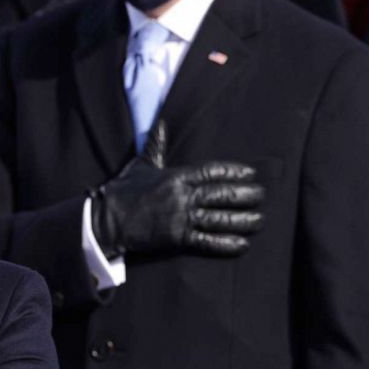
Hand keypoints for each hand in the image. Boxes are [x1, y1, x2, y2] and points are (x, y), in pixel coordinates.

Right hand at [90, 147, 263, 257]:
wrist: (106, 219)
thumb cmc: (123, 191)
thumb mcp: (140, 165)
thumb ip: (155, 146)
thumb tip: (161, 124)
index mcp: (176, 176)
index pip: (211, 171)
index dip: (233, 172)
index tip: (250, 173)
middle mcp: (182, 195)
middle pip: (221, 194)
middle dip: (245, 195)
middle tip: (261, 195)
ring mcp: (180, 217)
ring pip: (219, 218)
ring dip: (242, 220)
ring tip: (259, 221)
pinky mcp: (176, 238)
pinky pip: (206, 241)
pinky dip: (225, 244)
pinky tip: (242, 244)